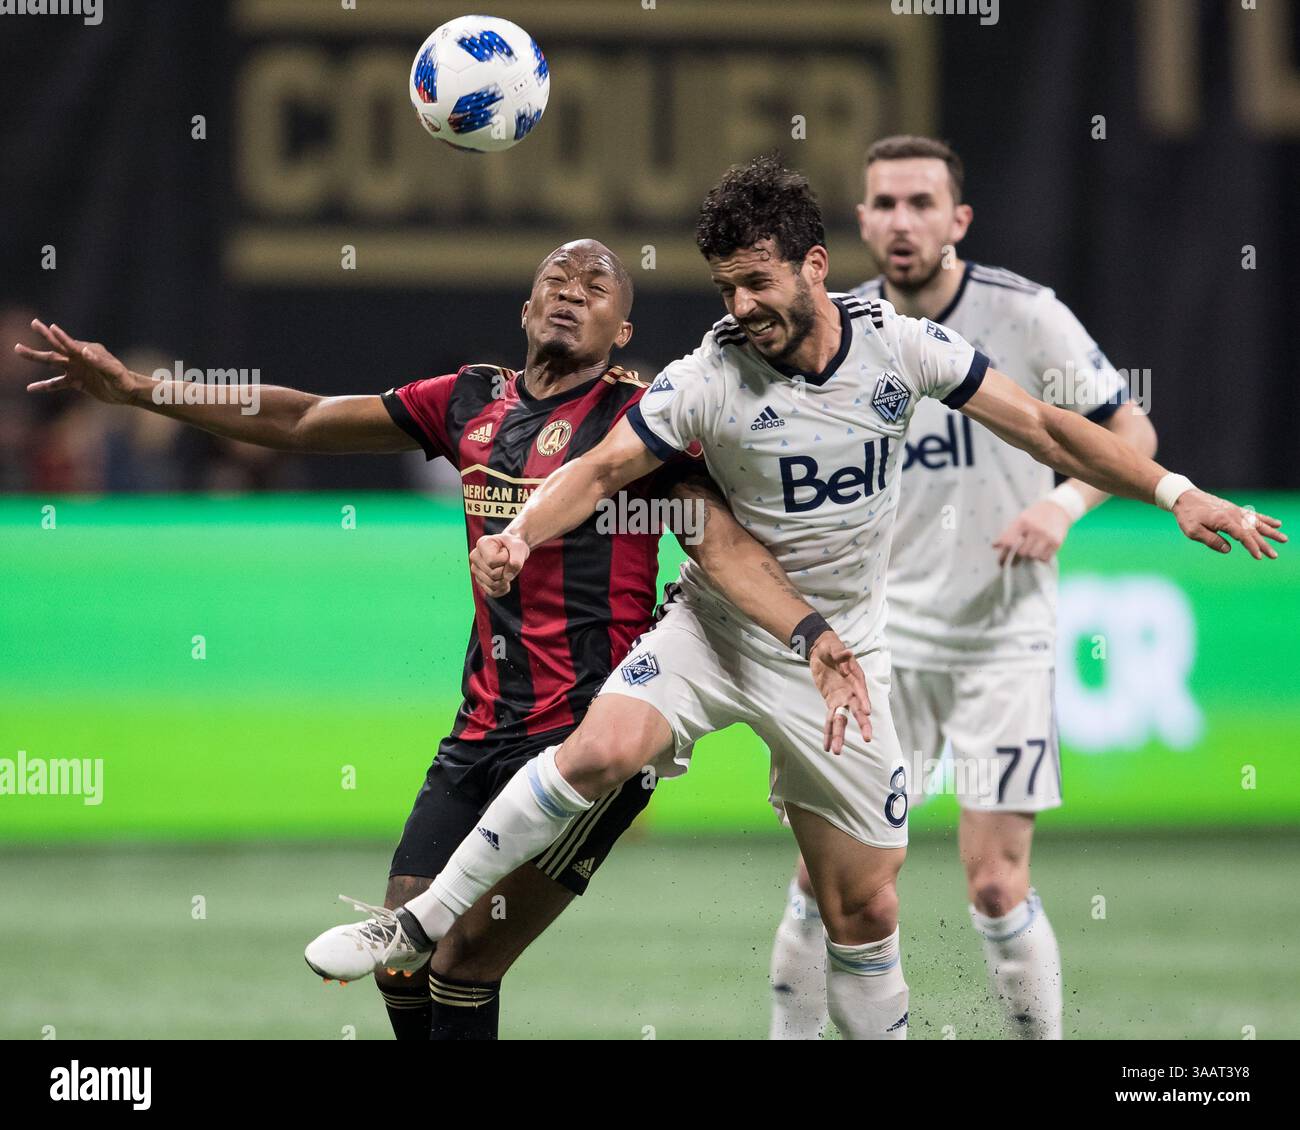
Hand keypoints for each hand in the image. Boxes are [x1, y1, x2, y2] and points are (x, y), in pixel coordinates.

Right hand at [13, 320, 139, 404]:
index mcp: (88, 352)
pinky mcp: (75, 382)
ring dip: (36, 356)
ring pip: (52, 362)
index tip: (50, 327)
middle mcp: (79, 358)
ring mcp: (75, 369)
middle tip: (33, 323)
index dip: (61, 336)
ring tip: (17, 349)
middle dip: (45, 336)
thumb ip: (100, 362)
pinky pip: (56, 384)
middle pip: (57, 347)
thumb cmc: (123, 379)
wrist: (127, 391)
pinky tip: (30, 388)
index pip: (71, 344)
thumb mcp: (113, 372)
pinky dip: (44, 386)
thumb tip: (85, 351)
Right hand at [469, 532, 530, 596]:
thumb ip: (517, 560)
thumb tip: (507, 578)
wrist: (513, 550)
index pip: (492, 561)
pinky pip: (493, 592)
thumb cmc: (514, 546)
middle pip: (493, 574)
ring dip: (506, 579)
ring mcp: (476, 570)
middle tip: (507, 561)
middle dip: (506, 570)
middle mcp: (475, 557)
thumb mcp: (519, 548)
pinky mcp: (480, 581)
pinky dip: (503, 589)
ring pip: (493, 585)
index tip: (506, 551)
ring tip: (506, 568)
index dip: (505, 559)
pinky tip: (506, 581)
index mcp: (482, 544)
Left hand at [808, 632, 871, 753]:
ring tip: (837, 752)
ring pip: (842, 720)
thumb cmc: (831, 647)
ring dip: (839, 735)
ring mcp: (841, 699)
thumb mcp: (833, 647)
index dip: (864, 701)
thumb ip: (839, 652)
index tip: (867, 712)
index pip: (861, 691)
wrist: (821, 650)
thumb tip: (847, 652)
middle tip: (867, 738)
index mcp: (855, 678)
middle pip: (857, 710)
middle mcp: (851, 692)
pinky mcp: (831, 703)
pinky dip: (828, 732)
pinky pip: (830, 720)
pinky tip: (827, 746)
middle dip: (862, 724)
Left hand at [993, 498, 1072, 565]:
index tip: (1000, 562)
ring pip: (1033, 556)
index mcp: (1023, 522)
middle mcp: (1035, 529)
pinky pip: (1045, 558)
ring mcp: (1047, 536)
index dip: (1003, 555)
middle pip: (1021, 552)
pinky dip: (1041, 557)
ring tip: (1030, 551)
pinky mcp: (1057, 542)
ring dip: (1030, 556)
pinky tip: (1040, 551)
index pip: (1009, 542)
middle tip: (1016, 557)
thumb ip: (1008, 533)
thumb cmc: (1035, 515)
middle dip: (1018, 556)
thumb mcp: (1020, 519)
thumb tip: (994, 546)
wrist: (1058, 508)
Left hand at [1173, 490, 1284, 559]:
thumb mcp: (1193, 531)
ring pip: (1257, 523)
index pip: (1242, 536)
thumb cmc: (1187, 516)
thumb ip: (1211, 540)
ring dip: (1271, 532)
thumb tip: (1228, 549)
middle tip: (1274, 555)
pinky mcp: (1235, 509)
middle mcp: (1233, 514)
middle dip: (1264, 544)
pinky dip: (1266, 519)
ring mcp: (1236, 511)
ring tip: (1284, 539)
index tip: (1259, 557)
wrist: (1185, 497)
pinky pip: (1253, 515)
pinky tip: (1277, 523)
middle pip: (1252, 531)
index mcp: (1223, 520)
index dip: (1252, 547)